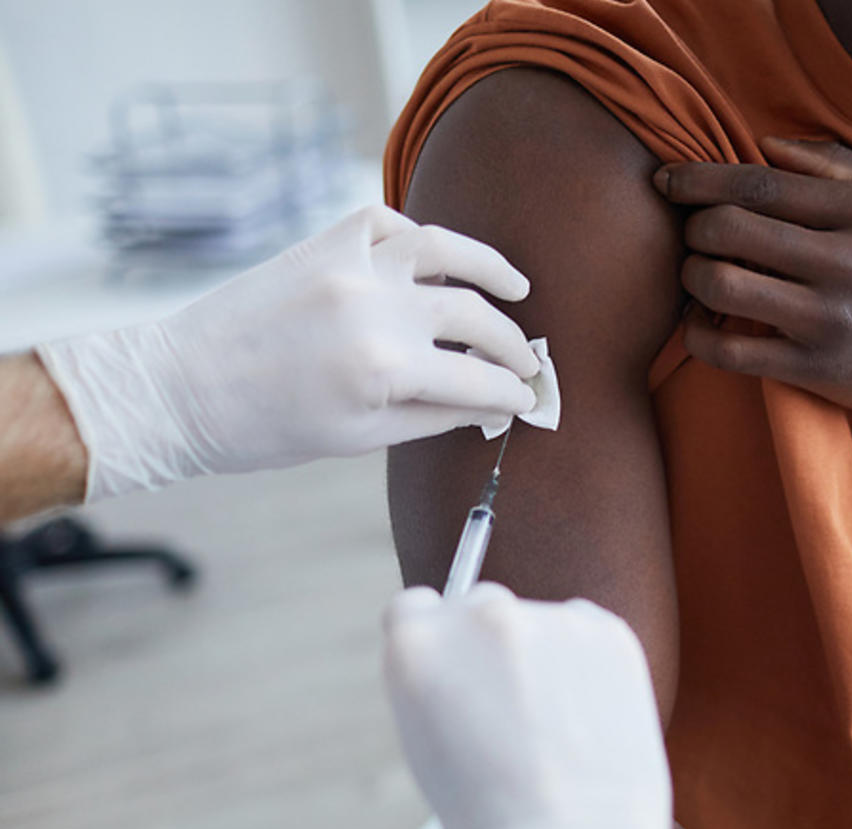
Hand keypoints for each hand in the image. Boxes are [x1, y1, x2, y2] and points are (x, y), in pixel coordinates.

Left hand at [37, 206, 539, 500]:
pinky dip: (417, 239)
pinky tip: (435, 263)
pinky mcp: (323, 243)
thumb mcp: (359, 439)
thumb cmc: (264, 429)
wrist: (179, 388)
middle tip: (528, 363)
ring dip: (489, 268)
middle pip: (474, 316)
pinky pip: (387, 224)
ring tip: (516, 288)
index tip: (531, 400)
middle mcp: (374, 307)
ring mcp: (348, 266)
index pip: (478, 379)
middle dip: (512, 344)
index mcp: (384, 368)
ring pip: (444, 250)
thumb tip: (489, 408)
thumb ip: (434, 416)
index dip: (513, 393)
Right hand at [383, 584, 685, 828]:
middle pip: (482, 607)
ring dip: (547, 657)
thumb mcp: (430, 744)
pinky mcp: (609, 630)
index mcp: (416, 646)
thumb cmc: (492, 822)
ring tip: (559, 730)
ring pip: (542, 623)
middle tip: (514, 709)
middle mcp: (481, 617)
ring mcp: (549, 619)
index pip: (415, 607)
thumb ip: (443, 682)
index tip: (456, 667)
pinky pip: (590, 633)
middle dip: (493, 646)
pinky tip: (591, 718)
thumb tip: (470, 654)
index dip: (437, 640)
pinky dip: (590, 663)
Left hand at [653, 138, 851, 455]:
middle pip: (727, 228)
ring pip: (719, 285)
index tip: (667, 181)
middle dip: (692, 227)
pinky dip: (697, 336)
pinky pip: (728, 350)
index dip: (699, 179)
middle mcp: (846, 262)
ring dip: (690, 277)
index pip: (757, 183)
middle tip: (693, 233)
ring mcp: (827, 318)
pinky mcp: (812, 367)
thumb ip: (836, 162)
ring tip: (698, 274)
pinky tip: (701, 324)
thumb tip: (765, 144)